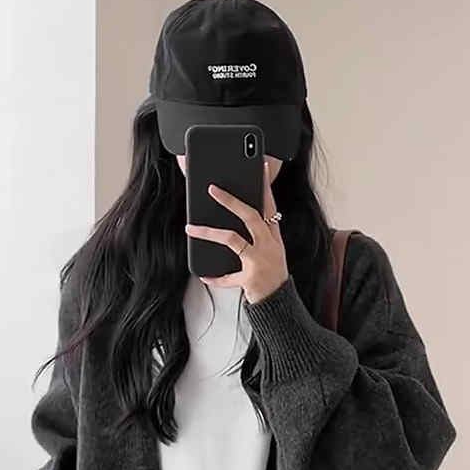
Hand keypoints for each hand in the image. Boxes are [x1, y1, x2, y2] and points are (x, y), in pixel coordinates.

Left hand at [184, 159, 288, 303]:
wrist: (279, 303)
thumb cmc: (270, 276)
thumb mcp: (267, 253)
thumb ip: (252, 237)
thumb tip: (228, 221)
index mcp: (273, 236)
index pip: (270, 205)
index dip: (265, 185)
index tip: (262, 166)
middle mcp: (269, 245)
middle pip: (250, 215)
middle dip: (230, 200)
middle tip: (211, 188)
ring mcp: (260, 260)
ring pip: (232, 238)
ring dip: (208, 232)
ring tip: (190, 227)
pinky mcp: (251, 277)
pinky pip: (228, 275)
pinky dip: (215, 277)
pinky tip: (204, 275)